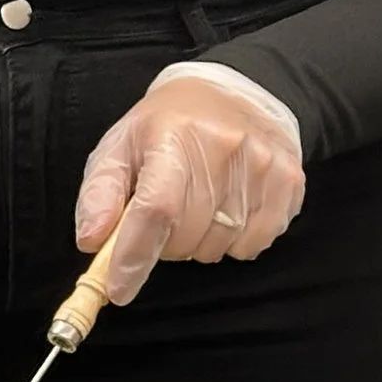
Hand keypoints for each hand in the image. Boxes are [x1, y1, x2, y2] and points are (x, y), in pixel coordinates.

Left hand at [72, 65, 304, 301]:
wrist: (236, 92)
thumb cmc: (168, 125)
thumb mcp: (122, 145)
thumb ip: (100, 192)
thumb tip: (91, 239)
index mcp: (174, 136)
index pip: (156, 209)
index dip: (134, 256)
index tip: (118, 289)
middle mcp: (224, 148)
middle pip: (186, 236)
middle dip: (165, 243)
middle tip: (164, 216)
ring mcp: (263, 166)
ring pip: (219, 247)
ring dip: (199, 243)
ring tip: (198, 205)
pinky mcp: (289, 183)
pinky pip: (253, 246)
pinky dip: (234, 241)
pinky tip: (227, 208)